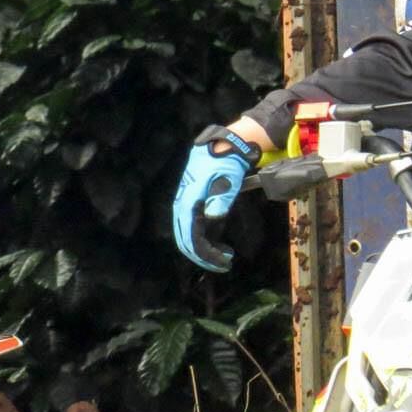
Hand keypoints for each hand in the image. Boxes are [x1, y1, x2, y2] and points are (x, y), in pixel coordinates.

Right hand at [173, 126, 258, 271]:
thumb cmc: (225, 162)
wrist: (220, 147)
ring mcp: (187, 205)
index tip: (224, 262)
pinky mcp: (193, 205)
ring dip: (204, 251)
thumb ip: (220, 198)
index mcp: (189, 200)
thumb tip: (212, 217)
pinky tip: (221, 246)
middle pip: (185, 239)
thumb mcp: (227, 178)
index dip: (205, 253)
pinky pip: (194, 229)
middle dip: (203, 257)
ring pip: (187, 236)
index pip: (191, 234)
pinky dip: (205, 242)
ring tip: (226, 257)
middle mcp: (183, 205)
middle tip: (225, 265)